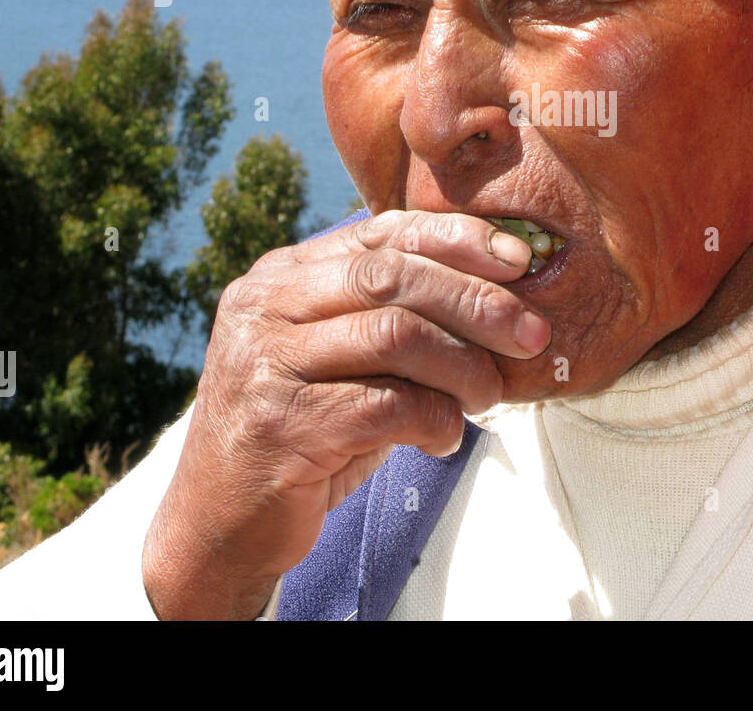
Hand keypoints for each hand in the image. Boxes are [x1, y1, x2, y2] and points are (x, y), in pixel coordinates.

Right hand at [142, 210, 546, 619]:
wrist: (222, 521)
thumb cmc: (304, 428)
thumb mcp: (340, 355)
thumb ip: (390, 312)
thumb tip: (500, 286)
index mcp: (282, 275)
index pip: (381, 232)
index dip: (457, 239)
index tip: (517, 260)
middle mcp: (264, 305)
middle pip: (392, 277)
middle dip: (476, 301)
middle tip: (530, 333)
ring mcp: (265, 362)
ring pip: (394, 335)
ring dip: (462, 366)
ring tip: (489, 395)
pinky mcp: (279, 424)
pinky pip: (385, 406)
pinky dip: (434, 420)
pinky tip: (444, 437)